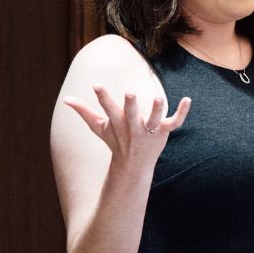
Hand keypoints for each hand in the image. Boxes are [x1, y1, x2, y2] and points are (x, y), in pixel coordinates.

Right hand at [63, 85, 191, 169]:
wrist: (133, 166)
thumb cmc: (115, 141)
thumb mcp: (98, 127)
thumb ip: (83, 112)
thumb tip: (65, 99)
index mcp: (118, 123)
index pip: (109, 109)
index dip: (103, 98)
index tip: (97, 85)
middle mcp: (133, 127)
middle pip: (132, 116)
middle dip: (131, 106)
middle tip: (129, 93)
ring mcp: (150, 131)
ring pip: (155, 120)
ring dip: (157, 111)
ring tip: (159, 98)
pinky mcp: (164, 132)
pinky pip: (176, 122)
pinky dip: (182, 112)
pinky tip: (188, 99)